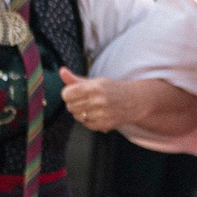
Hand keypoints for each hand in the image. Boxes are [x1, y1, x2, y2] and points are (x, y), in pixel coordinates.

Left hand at [59, 68, 183, 134]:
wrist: (135, 101)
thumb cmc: (113, 89)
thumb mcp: (96, 81)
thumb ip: (76, 79)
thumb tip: (61, 72)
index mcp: (95, 87)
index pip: (67, 93)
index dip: (68, 93)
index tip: (74, 92)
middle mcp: (99, 100)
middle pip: (70, 106)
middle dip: (73, 103)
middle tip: (83, 100)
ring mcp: (102, 114)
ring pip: (77, 116)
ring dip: (80, 113)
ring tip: (91, 107)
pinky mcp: (105, 124)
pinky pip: (86, 124)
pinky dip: (88, 120)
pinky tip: (96, 114)